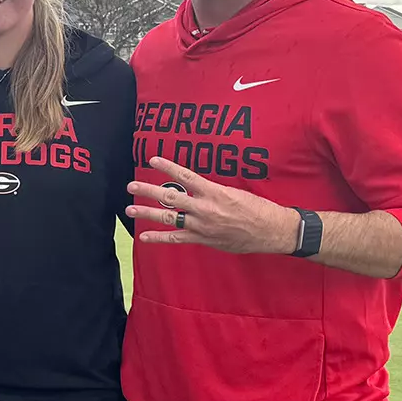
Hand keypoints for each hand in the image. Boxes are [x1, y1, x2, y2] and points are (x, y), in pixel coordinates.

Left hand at [126, 156, 299, 254]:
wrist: (272, 230)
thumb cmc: (257, 208)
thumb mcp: (235, 192)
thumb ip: (212, 191)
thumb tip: (196, 187)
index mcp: (214, 192)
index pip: (185, 176)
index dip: (168, 167)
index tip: (153, 161)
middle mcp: (205, 208)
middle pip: (170, 197)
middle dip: (148, 191)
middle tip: (131, 186)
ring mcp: (201, 225)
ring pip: (169, 218)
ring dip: (147, 213)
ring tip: (130, 209)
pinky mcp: (202, 239)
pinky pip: (176, 239)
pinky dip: (159, 238)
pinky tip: (144, 236)